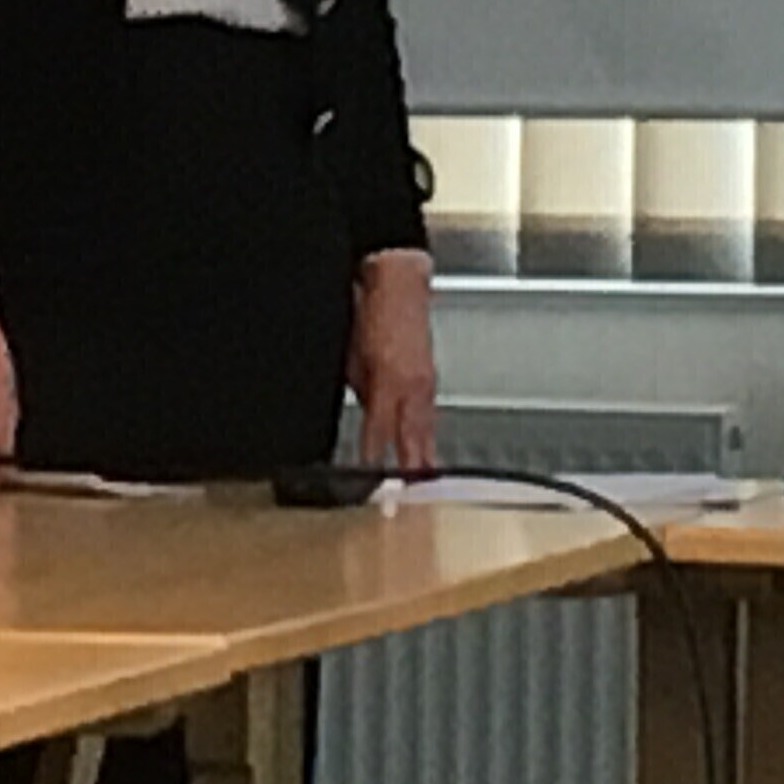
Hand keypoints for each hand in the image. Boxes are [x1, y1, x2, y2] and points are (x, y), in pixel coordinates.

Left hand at [348, 247, 439, 471]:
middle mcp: (411, 387)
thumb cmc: (375, 311)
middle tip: (403, 501)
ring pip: (424, 432)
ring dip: (422, 461)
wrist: (399, 282)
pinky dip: (426, 438)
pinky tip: (424, 451)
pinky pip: (428, 417)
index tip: (371, 483)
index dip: (374, 460)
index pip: (379, 432)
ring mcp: (424, 384)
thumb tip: (365, 416)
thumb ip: (360, 390)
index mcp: (390, 381)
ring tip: (421, 488)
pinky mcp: (429, 380)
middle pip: (410, 441)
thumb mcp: (353, 355)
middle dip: (407, 473)